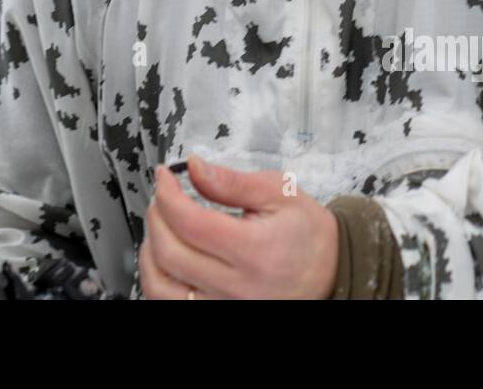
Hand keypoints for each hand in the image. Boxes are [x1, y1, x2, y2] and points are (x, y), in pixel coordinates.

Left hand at [138, 155, 338, 298]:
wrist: (332, 271)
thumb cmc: (306, 231)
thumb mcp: (278, 192)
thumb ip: (231, 182)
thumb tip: (193, 167)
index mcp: (254, 250)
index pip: (190, 223)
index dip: (167, 194)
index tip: (165, 175)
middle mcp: (238, 287)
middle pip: (170, 253)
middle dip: (156, 215)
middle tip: (163, 195)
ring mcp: (227, 306)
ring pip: (161, 287)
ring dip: (150, 250)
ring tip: (161, 224)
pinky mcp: (220, 314)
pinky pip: (170, 304)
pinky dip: (157, 278)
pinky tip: (165, 255)